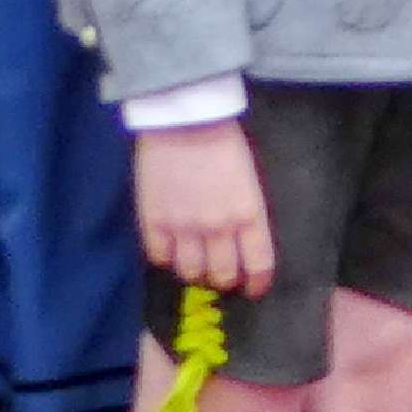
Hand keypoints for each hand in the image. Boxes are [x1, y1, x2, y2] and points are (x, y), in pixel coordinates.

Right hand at [135, 120, 274, 296]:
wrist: (186, 122)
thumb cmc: (225, 142)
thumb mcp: (250, 179)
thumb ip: (245, 211)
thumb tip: (242, 238)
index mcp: (249, 214)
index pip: (258, 263)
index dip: (257, 282)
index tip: (255, 288)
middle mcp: (218, 228)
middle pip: (222, 273)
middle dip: (225, 279)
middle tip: (223, 276)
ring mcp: (183, 228)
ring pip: (190, 270)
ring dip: (195, 271)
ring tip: (196, 263)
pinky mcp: (154, 222)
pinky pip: (159, 256)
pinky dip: (166, 258)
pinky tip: (170, 250)